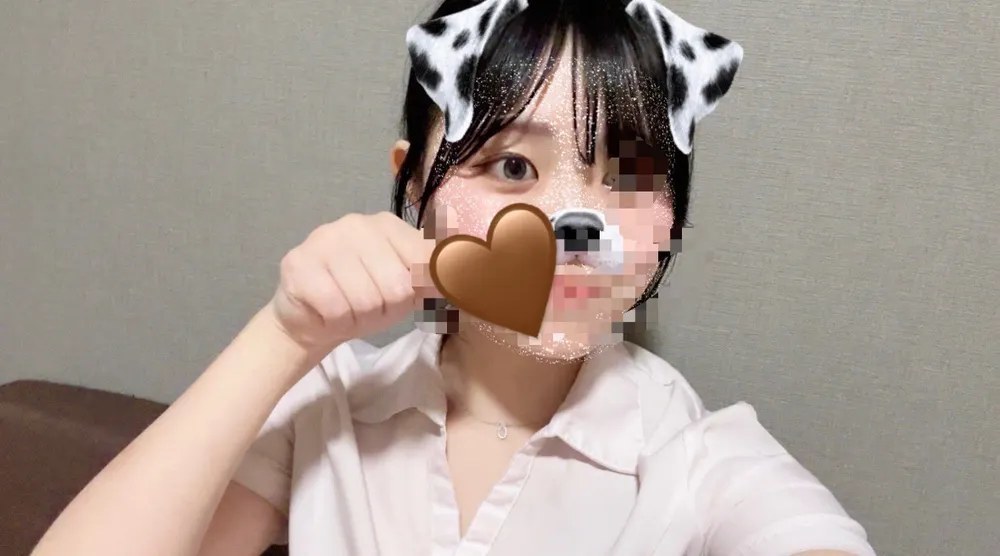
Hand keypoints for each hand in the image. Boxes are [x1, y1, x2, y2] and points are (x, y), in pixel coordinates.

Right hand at [265, 210, 445, 355]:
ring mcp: (324, 240)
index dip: (418, 291)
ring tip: (349, 308)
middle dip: (386, 309)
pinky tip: (329, 310)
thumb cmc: (366, 298)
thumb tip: (474, 255)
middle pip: (396, 287)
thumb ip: (438, 270)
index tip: (406, 295)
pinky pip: (336, 308)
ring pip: (366, 300)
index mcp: (389, 225)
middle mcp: (356, 224)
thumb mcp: (409, 285)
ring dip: (360, 317)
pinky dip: (336, 320)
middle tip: (370, 305)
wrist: (312, 317)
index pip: (425, 262)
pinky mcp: (298, 264)